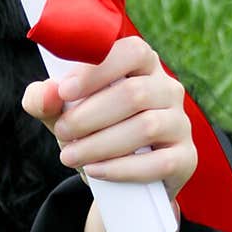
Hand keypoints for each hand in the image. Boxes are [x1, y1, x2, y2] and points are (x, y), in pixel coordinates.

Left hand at [21, 34, 196, 198]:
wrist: (119, 179)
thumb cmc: (91, 131)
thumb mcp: (61, 114)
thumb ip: (45, 100)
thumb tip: (47, 92)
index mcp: (142, 65)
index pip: (131, 52)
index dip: (97, 70)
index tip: (64, 90)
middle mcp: (168, 88)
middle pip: (135, 94)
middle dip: (90, 115)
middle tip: (62, 132)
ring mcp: (180, 123)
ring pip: (147, 127)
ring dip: (101, 144)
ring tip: (69, 156)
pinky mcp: (185, 157)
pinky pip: (160, 162)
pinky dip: (123, 169)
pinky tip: (95, 171)